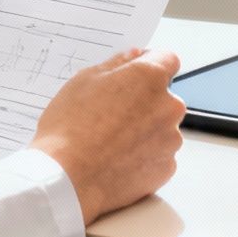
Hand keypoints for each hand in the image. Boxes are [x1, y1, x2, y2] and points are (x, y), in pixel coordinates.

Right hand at [31, 48, 185, 224]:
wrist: (66, 180)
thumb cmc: (69, 128)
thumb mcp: (84, 81)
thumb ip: (116, 64)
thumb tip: (134, 56)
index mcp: (150, 78)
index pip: (167, 59)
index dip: (149, 63)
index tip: (135, 74)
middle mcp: (168, 106)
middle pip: (164, 96)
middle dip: (144, 101)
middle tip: (112, 113)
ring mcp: (171, 140)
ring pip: (162, 127)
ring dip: (145, 129)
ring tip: (110, 141)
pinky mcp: (166, 168)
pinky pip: (159, 154)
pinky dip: (144, 155)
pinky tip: (117, 160)